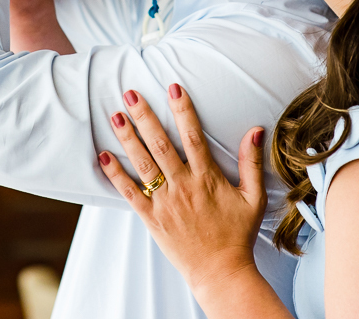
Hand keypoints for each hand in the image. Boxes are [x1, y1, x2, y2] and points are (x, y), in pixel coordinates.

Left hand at [98, 85, 266, 297]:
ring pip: (143, 165)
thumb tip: (254, 130)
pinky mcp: (151, 219)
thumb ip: (251, 162)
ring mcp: (165, 203)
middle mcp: (184, 187)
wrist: (221, 271)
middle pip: (161, 145)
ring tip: (116, 116)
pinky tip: (104, 157)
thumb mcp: (253, 197)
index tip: (173, 87)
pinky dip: (116, 175)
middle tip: (130, 93)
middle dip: (145, 117)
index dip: (183, 110)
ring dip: (128, 139)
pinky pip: (130, 194)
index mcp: (207, 178)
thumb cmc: (238, 234)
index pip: (193, 137)